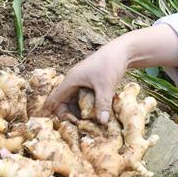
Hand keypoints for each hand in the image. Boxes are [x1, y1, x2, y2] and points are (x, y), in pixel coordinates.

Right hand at [42, 25, 177, 124]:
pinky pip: (84, 98)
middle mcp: (73, 82)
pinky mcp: (90, 83)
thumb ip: (102, 104)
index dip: (56, 113)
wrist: (123, 50)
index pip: (54, 100)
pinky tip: (97, 113)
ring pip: (75, 101)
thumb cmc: (110, 64)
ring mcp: (82, 82)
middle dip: (70, 115)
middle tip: (81, 126)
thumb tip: (102, 122)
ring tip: (89, 122)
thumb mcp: (106, 86)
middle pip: (63, 103)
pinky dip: (88, 106)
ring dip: (80, 112)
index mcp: (70, 80)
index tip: (68, 124)